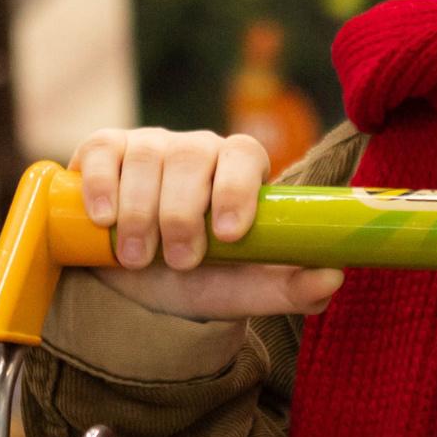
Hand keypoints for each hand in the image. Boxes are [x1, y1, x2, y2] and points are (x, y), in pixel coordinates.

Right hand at [70, 128, 342, 320]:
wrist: (135, 288)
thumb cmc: (198, 280)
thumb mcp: (240, 291)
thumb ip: (287, 288)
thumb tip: (333, 277)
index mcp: (238, 171)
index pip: (244, 154)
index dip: (236, 187)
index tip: (228, 233)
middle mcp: (196, 150)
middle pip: (191, 156)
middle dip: (182, 213)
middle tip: (180, 261)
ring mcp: (149, 145)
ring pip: (147, 157)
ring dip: (141, 212)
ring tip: (138, 259)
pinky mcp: (105, 150)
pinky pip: (104, 152)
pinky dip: (102, 186)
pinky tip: (104, 221)